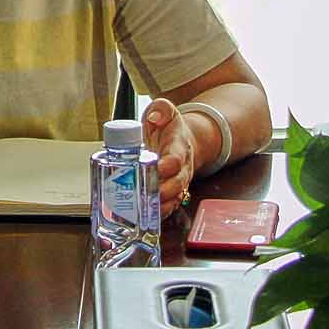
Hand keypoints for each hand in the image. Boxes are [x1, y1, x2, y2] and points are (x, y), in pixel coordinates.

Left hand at [141, 97, 197, 215]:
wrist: (183, 141)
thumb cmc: (169, 128)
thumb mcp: (165, 111)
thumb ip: (161, 109)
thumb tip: (153, 116)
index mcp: (178, 148)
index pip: (176, 158)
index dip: (168, 164)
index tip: (159, 168)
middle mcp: (181, 169)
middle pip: (177, 183)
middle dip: (164, 191)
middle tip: (148, 194)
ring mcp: (178, 183)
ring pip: (174, 199)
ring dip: (161, 206)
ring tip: (145, 211)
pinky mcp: (172, 193)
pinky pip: (169, 207)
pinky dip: (159, 214)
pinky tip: (146, 219)